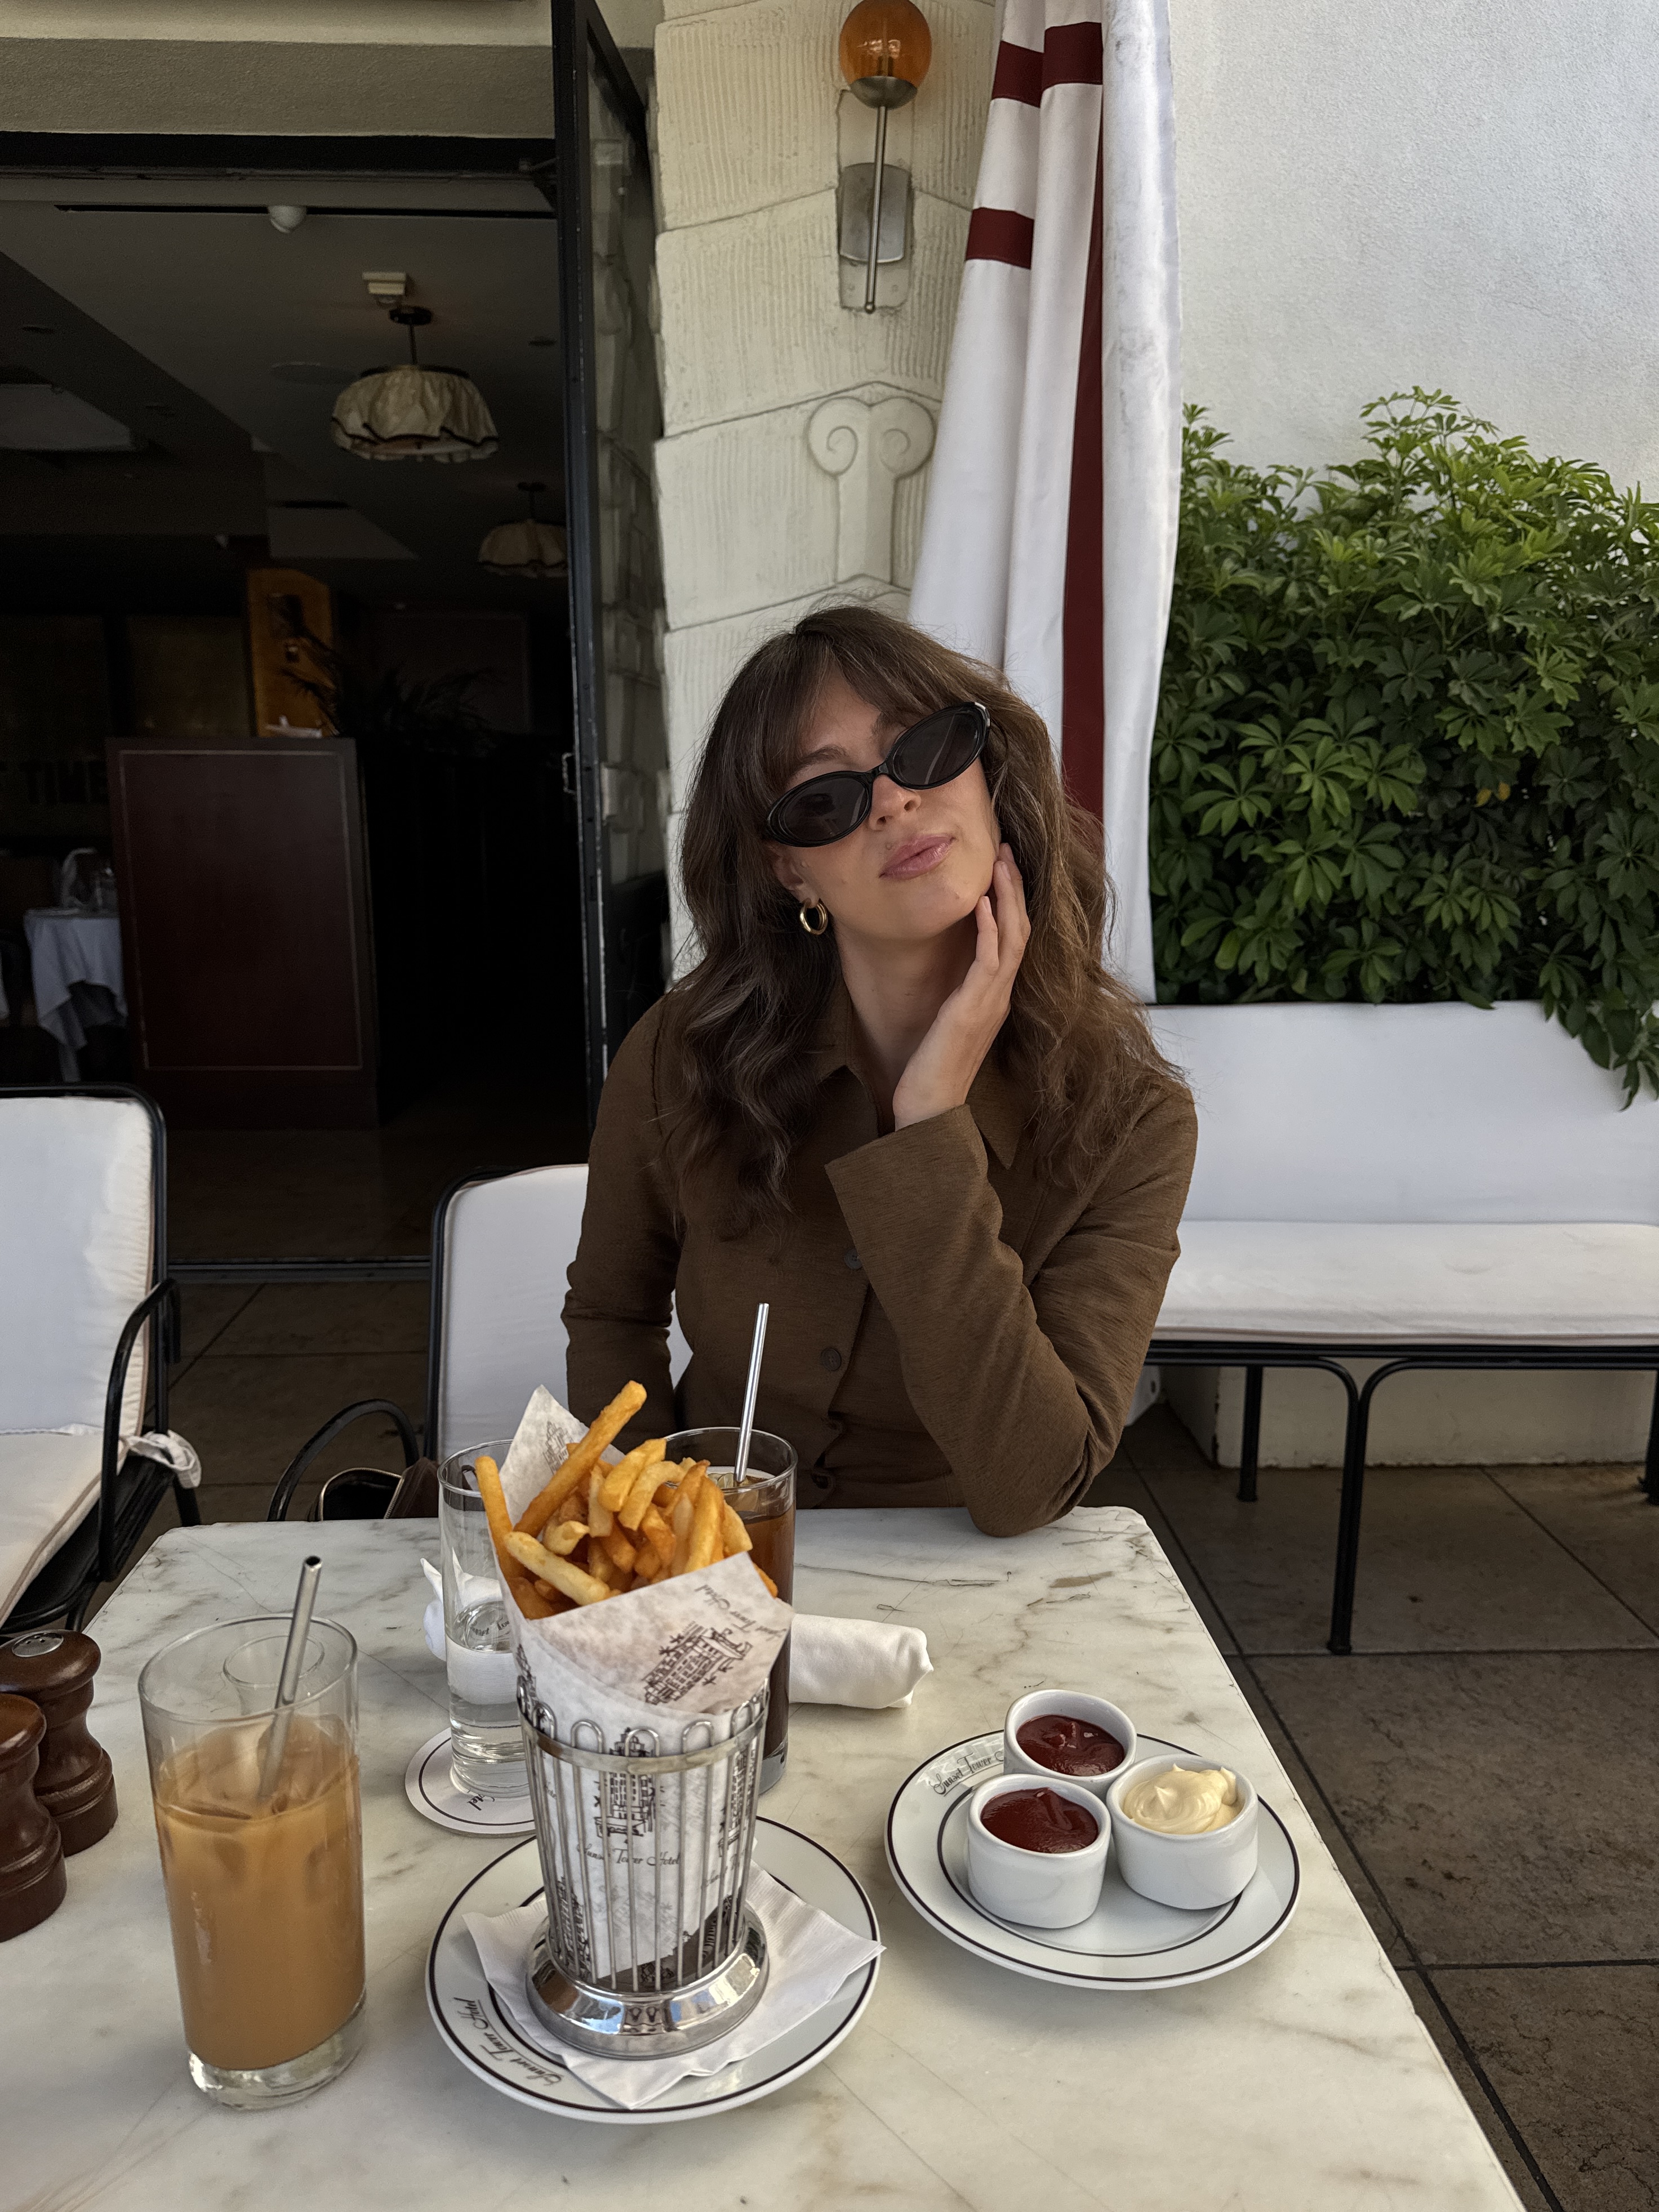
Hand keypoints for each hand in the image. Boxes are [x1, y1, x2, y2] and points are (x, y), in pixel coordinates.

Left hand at [892, 845, 1030, 1130]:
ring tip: (999, 863)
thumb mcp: (946, 1023)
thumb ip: (955, 996)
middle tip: (1006, 850)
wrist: (929, 1110)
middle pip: (1019, 930)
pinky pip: (989, 962)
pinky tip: (982, 905)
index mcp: (994, 996)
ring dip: (1006, 898)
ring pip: (1011, 939)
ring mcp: (990, 1002)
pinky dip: (988, 931)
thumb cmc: (931, 1071)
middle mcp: (999, 996)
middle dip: (1014, 888)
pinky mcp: (973, 1009)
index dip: (1012, 901)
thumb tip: (949, 974)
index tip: (1002, 867)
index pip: (1012, 939)